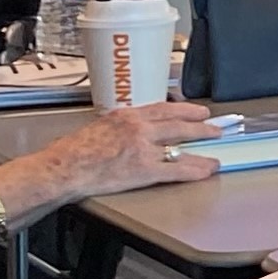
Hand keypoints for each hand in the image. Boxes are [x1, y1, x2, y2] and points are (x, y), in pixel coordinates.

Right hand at [0, 100, 225, 218]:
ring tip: (214, 151)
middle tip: (213, 127)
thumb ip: (119, 126)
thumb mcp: (98, 127)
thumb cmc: (71, 151)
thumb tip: (129, 130)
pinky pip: (177, 169)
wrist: (63, 168)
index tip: (196, 111)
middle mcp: (139, 128)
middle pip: (178, 123)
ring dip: (203, 148)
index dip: (184, 109)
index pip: (163, 108)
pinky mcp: (145, 170)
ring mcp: (144, 149)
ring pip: (182, 145)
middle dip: (200, 125)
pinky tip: (206, 170)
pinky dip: (195, 170)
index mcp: (126, 116)